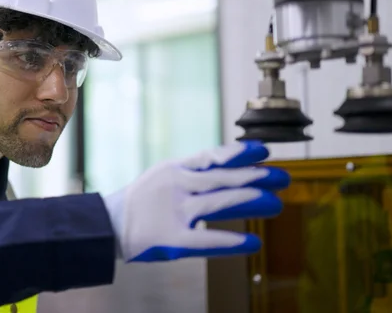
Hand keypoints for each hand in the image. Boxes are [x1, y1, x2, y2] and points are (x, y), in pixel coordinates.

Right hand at [102, 140, 288, 261]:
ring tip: (274, 202)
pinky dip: (230, 242)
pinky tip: (252, 243)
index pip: (212, 157)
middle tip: (283, 177)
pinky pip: (205, 239)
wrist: (108, 225)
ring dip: (248, 201)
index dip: (239, 153)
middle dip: (254, 177)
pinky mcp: (171, 239)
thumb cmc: (141, 202)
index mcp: (174, 169)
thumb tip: (229, 166)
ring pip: (217, 203)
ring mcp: (174, 212)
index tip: (264, 150)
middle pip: (221, 179)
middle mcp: (176, 186)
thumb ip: (195, 171)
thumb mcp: (165, 176)